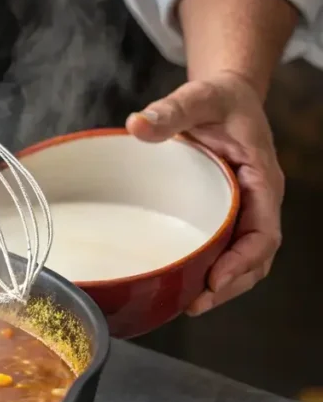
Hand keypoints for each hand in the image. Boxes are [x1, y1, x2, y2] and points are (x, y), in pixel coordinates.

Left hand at [126, 71, 283, 315]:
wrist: (222, 97)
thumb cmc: (217, 99)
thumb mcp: (198, 98)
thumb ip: (171, 110)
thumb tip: (138, 125)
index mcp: (261, 179)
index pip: (263, 232)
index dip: (244, 261)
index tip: (217, 280)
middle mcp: (257, 200)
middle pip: (256, 256)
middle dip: (231, 284)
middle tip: (196, 304)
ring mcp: (242, 209)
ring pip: (242, 257)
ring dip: (221, 284)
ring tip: (190, 304)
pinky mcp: (224, 212)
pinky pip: (224, 247)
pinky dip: (210, 267)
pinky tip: (184, 281)